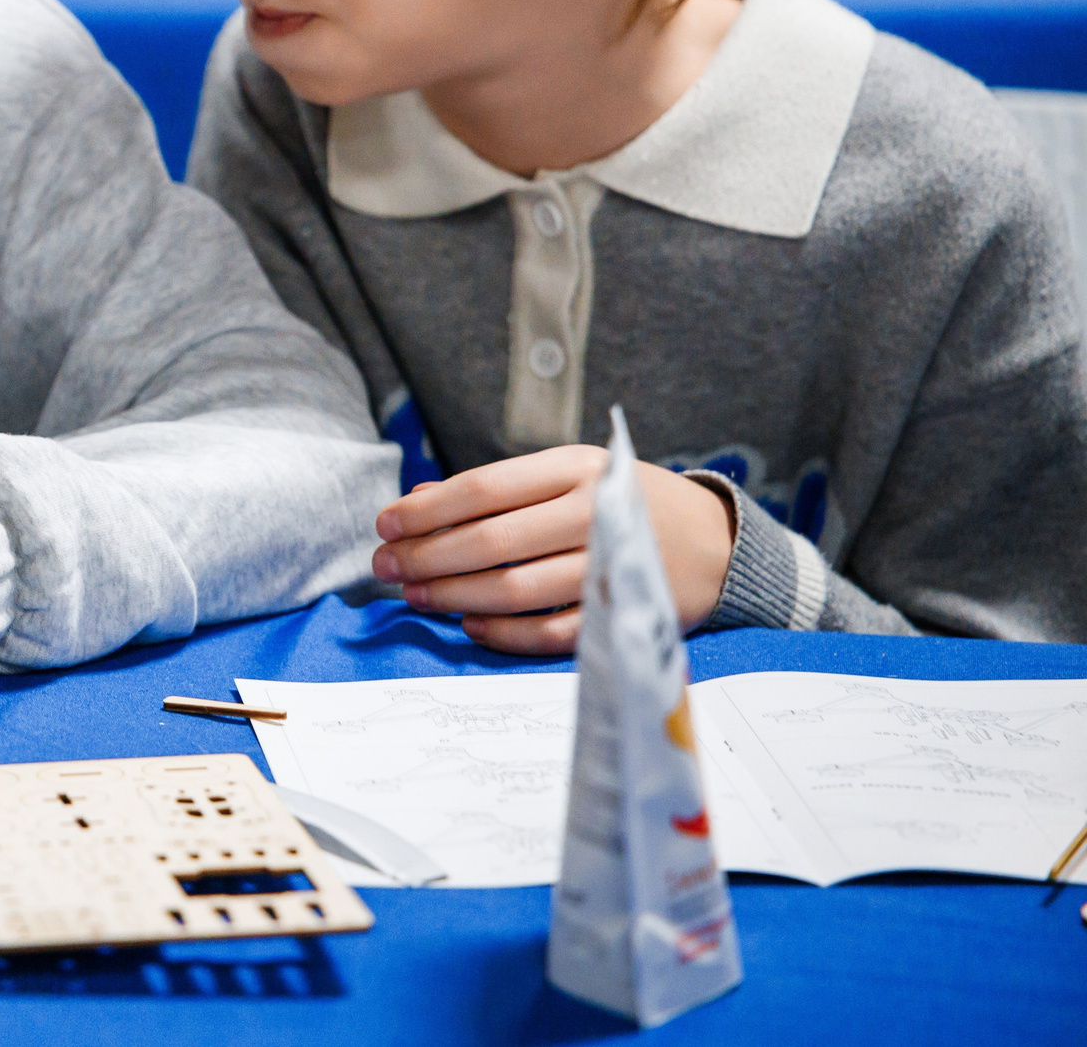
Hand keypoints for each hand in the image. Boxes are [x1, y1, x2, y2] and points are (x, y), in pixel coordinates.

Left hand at [369, 446, 736, 654]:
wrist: (715, 541)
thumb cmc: (618, 503)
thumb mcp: (565, 477)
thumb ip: (495, 490)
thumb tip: (416, 501)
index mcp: (574, 467)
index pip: (484, 487)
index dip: (427, 510)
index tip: (384, 524)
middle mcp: (593, 511)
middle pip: (492, 540)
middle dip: (427, 556)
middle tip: (385, 567)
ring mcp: (611, 563)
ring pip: (517, 587)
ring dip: (455, 595)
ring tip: (415, 596)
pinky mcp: (625, 610)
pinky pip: (553, 630)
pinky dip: (506, 633)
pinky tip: (469, 626)